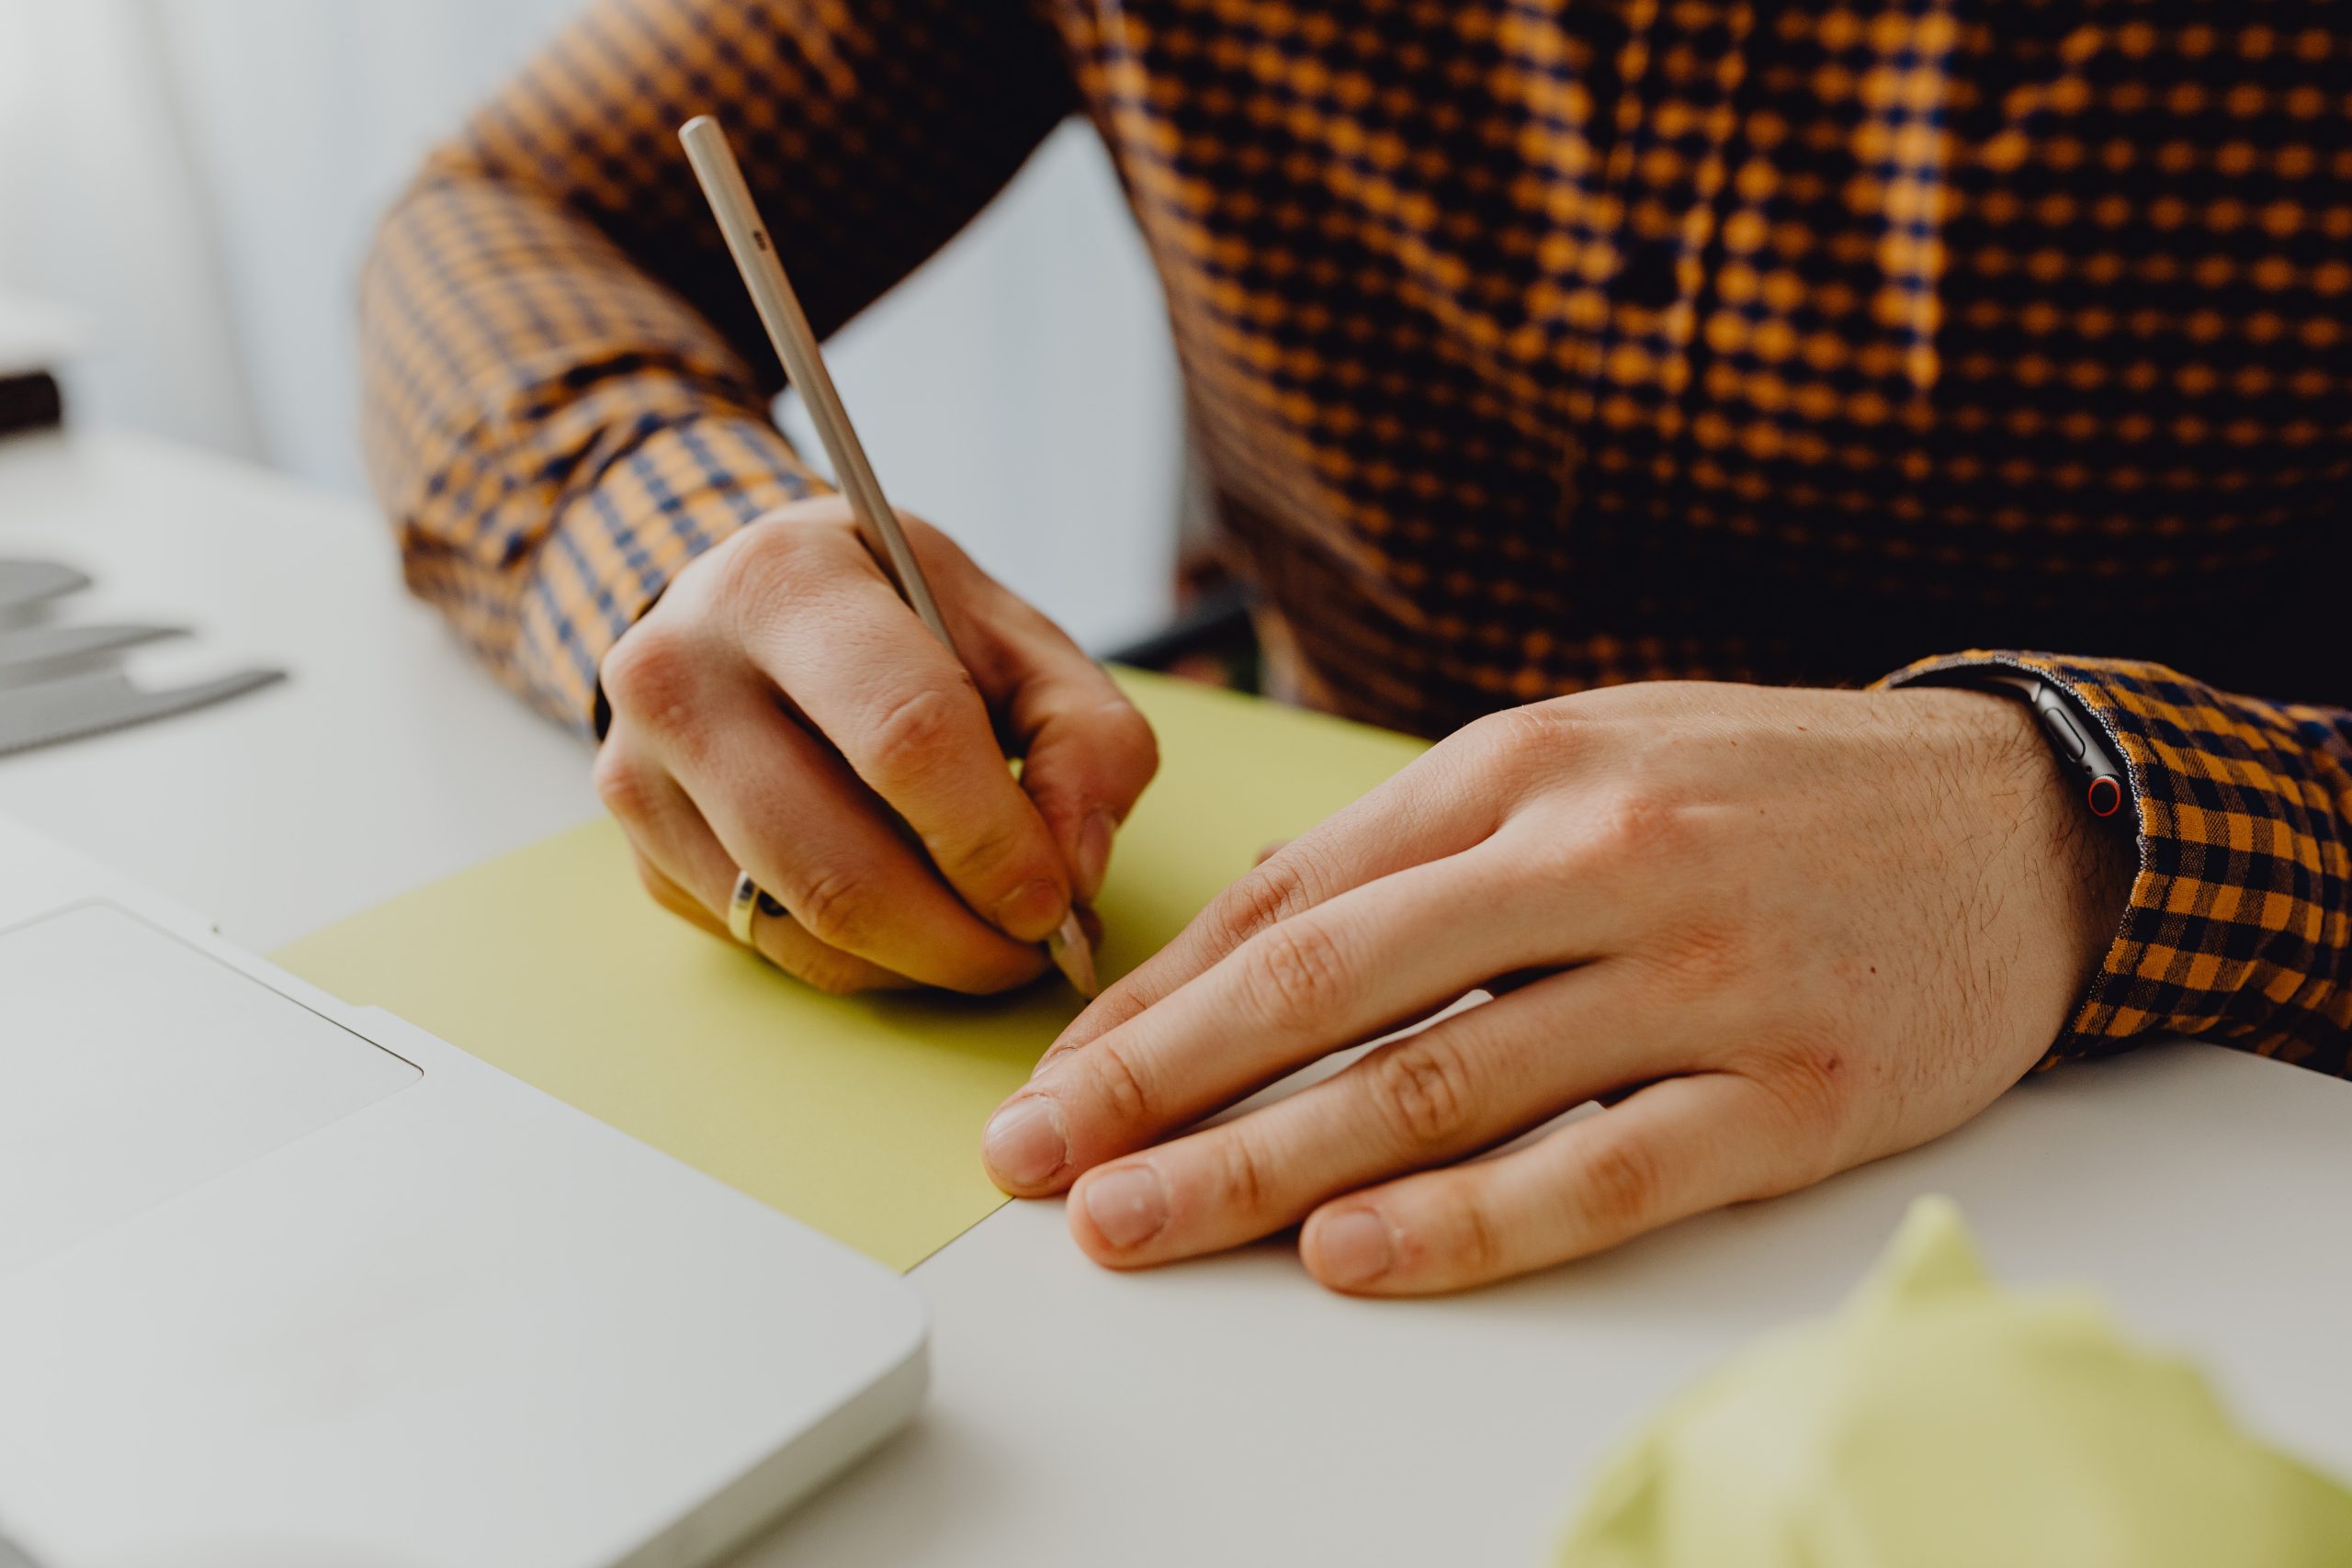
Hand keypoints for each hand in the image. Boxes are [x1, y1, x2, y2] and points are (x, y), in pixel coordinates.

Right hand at [594, 496, 1156, 991]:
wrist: (756, 611)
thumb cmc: (902, 620)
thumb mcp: (1016, 635)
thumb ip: (1086, 737)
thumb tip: (1072, 869)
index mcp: (785, 583)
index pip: (906, 737)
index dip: (994, 841)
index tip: (1054, 900)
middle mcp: (681, 672)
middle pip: (840, 863)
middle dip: (961, 938)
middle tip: (1034, 950)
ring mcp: (641, 771)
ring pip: (801, 925)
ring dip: (920, 963)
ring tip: (989, 939)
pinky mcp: (642, 852)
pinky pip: (769, 946)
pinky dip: (863, 962)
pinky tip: (911, 921)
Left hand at [982, 681, 2133, 1292]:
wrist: (2019, 815)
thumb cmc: (1763, 788)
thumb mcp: (1584, 755)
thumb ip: (1421, 846)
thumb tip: (1250, 938)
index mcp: (1522, 766)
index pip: (1293, 901)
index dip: (1157, 1003)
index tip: (1059, 1080)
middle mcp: (1592, 858)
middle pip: (1330, 992)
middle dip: (1162, 1090)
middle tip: (1044, 1165)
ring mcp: (1694, 977)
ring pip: (1438, 1085)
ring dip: (1266, 1168)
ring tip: (1144, 1226)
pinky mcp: (1790, 1091)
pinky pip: (1600, 1166)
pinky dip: (1468, 1221)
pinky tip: (1353, 1258)